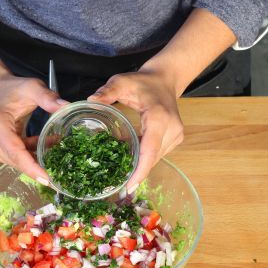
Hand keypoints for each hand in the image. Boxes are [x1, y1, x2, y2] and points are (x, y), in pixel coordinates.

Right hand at [0, 74, 66, 183]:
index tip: (46, 179)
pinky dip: (28, 154)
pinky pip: (12, 158)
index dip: (31, 167)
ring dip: (34, 157)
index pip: (14, 151)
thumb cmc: (11, 89)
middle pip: (15, 160)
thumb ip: (48, 97)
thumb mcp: (32, 87)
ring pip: (14, 161)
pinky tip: (41, 144)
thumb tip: (65, 107)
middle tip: (60, 162)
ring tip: (52, 143)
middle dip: (37, 163)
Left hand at [87, 68, 183, 192]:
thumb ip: (107, 91)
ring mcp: (176, 135)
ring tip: (123, 181)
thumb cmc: (143, 81)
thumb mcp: (122, 81)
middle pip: (153, 158)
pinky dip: (146, 160)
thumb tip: (91, 101)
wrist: (165, 79)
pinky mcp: (175, 138)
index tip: (130, 186)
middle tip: (119, 188)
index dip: (140, 170)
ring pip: (156, 158)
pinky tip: (132, 166)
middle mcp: (172, 129)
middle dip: (137, 174)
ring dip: (141, 168)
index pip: (150, 150)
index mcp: (159, 118)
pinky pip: (158, 154)